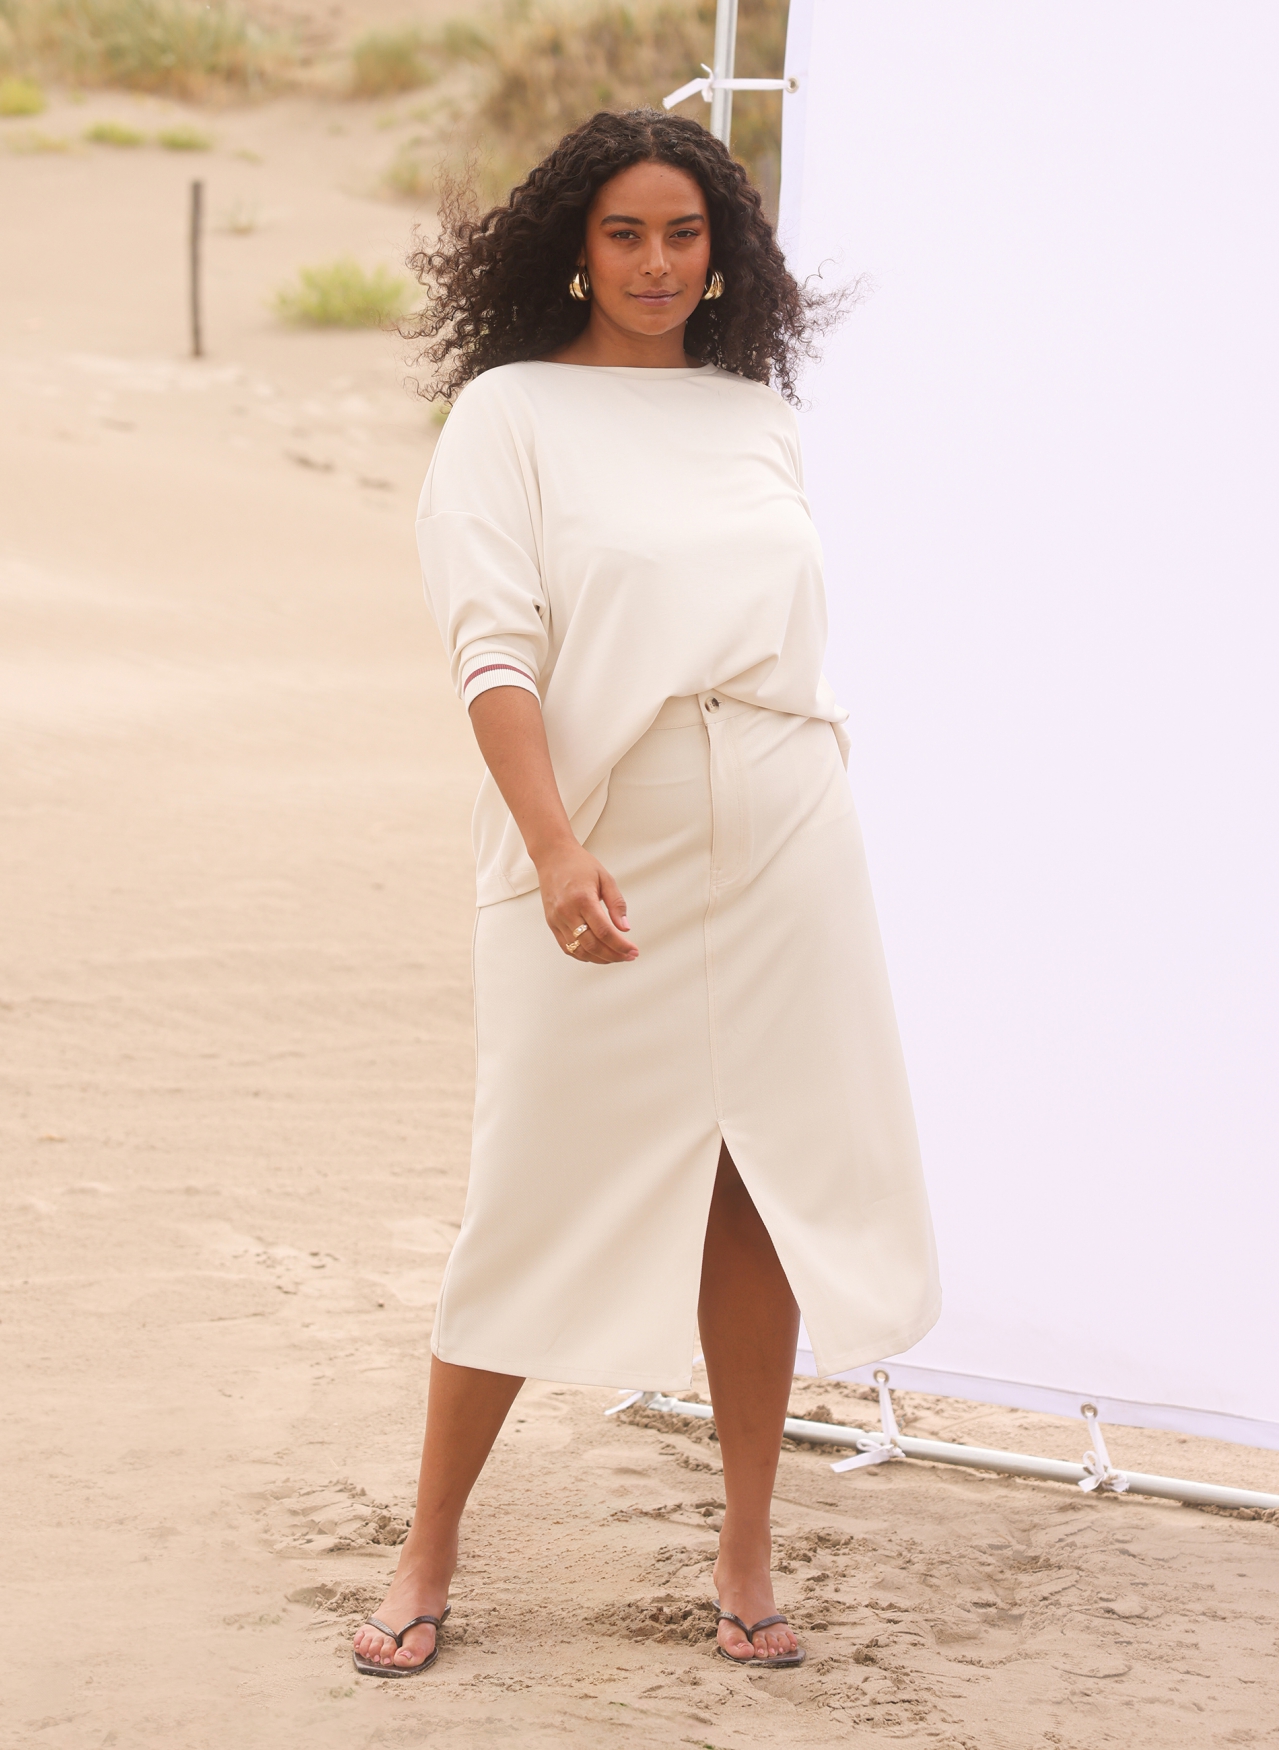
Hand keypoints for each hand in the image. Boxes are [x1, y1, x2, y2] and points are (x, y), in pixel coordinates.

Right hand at [536, 842, 637, 964]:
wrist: (553, 856)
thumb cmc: (579, 864)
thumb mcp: (605, 878)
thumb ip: (617, 904)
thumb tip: (625, 928)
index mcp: (583, 899)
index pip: (604, 932)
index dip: (621, 945)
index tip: (633, 951)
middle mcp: (567, 912)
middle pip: (592, 945)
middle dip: (613, 955)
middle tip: (629, 956)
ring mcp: (557, 919)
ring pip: (579, 950)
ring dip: (599, 958)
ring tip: (616, 956)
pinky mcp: (551, 923)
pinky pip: (567, 947)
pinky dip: (583, 955)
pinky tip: (597, 954)